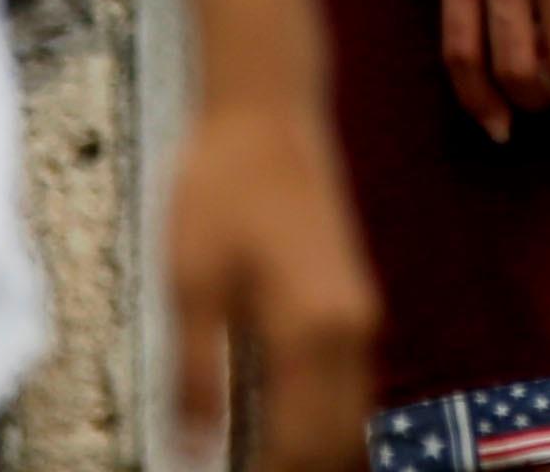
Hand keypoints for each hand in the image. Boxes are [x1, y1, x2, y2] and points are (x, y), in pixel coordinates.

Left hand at [163, 90, 377, 463]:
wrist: (269, 112)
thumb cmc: (223, 187)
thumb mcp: (191, 283)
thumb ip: (195, 376)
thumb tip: (191, 450)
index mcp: (310, 333)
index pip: (299, 446)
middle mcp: (350, 332)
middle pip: (337, 445)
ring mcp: (359, 316)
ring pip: (351, 420)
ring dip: (315, 455)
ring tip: (263, 465)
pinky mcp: (353, 302)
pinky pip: (350, 389)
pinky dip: (324, 424)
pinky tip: (283, 434)